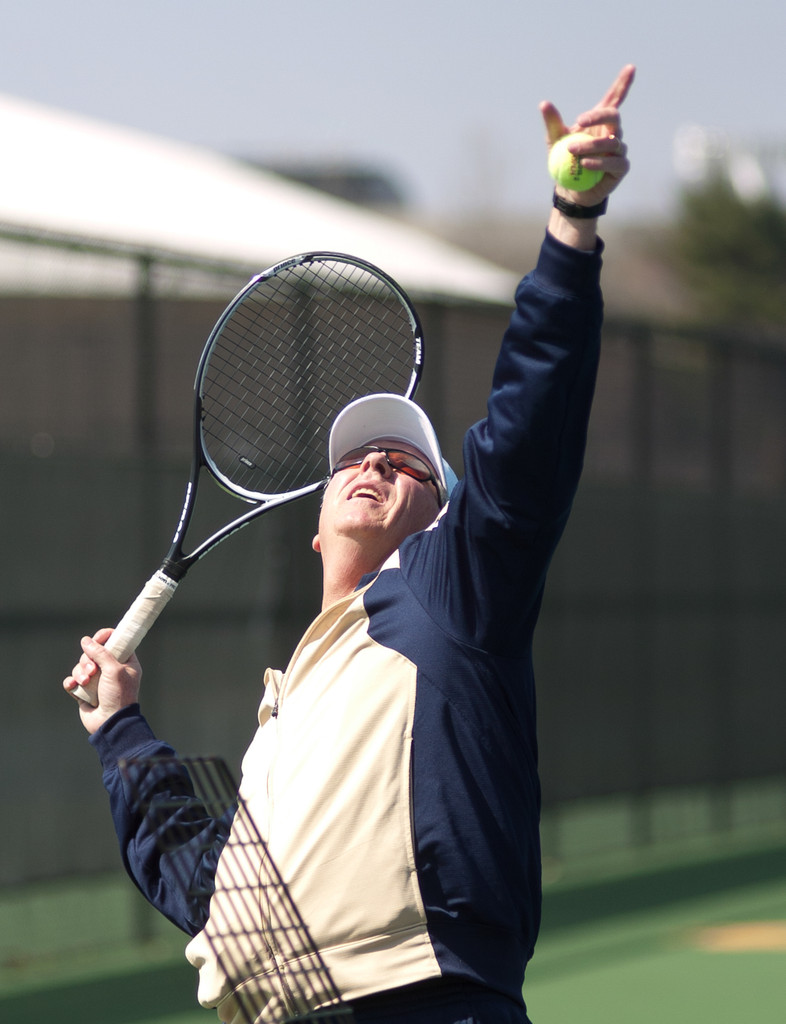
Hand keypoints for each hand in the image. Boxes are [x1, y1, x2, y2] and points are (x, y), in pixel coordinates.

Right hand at [63, 628, 141, 733]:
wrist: (110, 723)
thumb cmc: (119, 696)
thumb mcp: (114, 670)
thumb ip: (101, 653)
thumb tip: (86, 640)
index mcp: (125, 662)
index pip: (114, 641)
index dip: (104, 637)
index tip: (96, 639)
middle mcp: (111, 670)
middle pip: (92, 653)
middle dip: (88, 660)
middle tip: (92, 671)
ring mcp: (97, 681)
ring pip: (81, 666)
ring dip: (80, 672)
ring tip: (86, 682)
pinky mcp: (85, 692)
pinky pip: (73, 681)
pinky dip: (72, 682)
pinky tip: (74, 686)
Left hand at [541, 63, 634, 208]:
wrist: (570, 190)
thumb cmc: (564, 161)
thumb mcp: (555, 141)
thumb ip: (552, 123)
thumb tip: (544, 103)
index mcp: (599, 122)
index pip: (614, 99)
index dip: (623, 83)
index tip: (630, 68)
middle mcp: (613, 132)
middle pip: (614, 116)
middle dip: (598, 116)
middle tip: (579, 122)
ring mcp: (619, 150)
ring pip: (611, 142)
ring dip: (591, 145)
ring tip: (572, 151)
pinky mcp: (621, 168)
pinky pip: (614, 162)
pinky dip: (599, 162)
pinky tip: (585, 164)